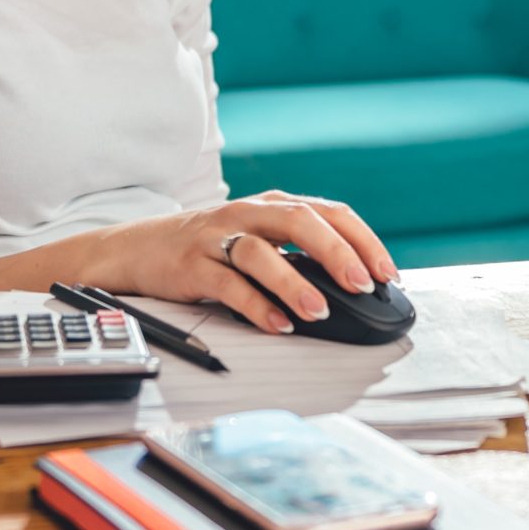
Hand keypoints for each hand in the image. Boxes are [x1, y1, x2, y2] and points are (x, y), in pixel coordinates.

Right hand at [103, 190, 396, 335]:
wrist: (141, 248)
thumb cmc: (213, 245)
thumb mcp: (262, 235)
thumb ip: (301, 251)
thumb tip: (355, 283)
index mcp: (275, 205)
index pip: (330, 213)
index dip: (363, 241)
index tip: (387, 273)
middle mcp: (249, 213)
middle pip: (300, 222)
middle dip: (337, 253)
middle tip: (361, 284)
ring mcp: (218, 237)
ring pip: (261, 252)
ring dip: (294, 283)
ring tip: (319, 311)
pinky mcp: (192, 265)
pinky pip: (228, 285)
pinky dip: (256, 306)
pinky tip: (278, 324)